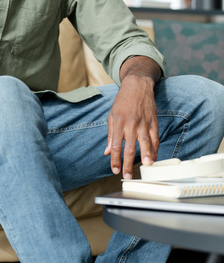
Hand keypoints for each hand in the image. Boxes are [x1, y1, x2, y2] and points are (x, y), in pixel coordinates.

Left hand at [104, 57, 160, 178]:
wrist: (137, 86)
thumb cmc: (122, 102)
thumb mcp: (111, 116)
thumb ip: (111, 136)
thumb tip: (108, 152)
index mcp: (118, 124)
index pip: (116, 146)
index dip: (115, 160)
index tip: (115, 170)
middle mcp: (131, 124)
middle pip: (130, 148)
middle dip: (128, 164)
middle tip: (127, 176)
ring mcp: (144, 123)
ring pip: (145, 143)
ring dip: (146, 156)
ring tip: (146, 167)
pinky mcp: (154, 121)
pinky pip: (155, 138)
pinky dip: (155, 149)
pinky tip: (153, 157)